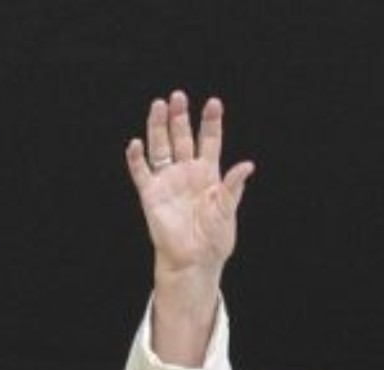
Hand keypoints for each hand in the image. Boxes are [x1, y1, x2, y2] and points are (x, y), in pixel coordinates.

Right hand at [124, 91, 254, 363]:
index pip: (210, 141)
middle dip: (180, 116)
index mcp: (208, 174)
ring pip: (160, 146)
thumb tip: (247, 165)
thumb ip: (233, 187)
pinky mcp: (150, 194)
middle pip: (182, 137)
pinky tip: (136, 143)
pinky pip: (141, 172)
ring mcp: (167, 180)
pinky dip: (136, 158)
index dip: (211, 122)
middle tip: (178, 96)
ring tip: (158, 105)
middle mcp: (186, 172)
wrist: (195, 261)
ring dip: (158, 127)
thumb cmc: (215, 239)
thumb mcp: (227, 211)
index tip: (214, 103)